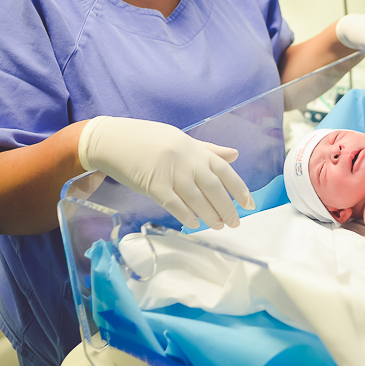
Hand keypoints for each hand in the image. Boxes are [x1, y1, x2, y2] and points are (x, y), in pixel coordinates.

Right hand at [78, 117, 254, 229]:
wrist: (115, 140)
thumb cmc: (150, 139)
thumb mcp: (182, 139)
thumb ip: (209, 150)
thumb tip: (235, 155)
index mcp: (196, 149)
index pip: (225, 170)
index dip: (239, 189)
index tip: (249, 204)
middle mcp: (187, 161)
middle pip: (214, 189)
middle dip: (227, 208)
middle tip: (234, 222)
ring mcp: (171, 173)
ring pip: (197, 200)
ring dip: (209, 216)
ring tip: (218, 226)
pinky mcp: (154, 186)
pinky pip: (175, 205)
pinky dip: (186, 216)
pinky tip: (194, 224)